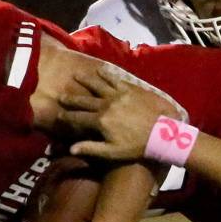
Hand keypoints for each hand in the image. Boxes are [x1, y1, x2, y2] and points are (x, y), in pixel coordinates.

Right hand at [59, 64, 180, 159]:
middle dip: (72, 98)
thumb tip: (71, 148)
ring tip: (76, 76)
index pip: (78, 117)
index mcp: (101, 121)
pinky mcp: (130, 88)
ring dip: (86, 80)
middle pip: (84, 100)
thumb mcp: (113, 151)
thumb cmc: (137, 146)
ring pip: (98, 85)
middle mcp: (106, 104)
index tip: (58, 114)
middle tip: (61, 96)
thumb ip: (91, 148)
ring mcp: (118, 94)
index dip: (67, 116)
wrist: (162, 132)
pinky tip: (100, 70)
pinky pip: (114, 79)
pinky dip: (106, 74)